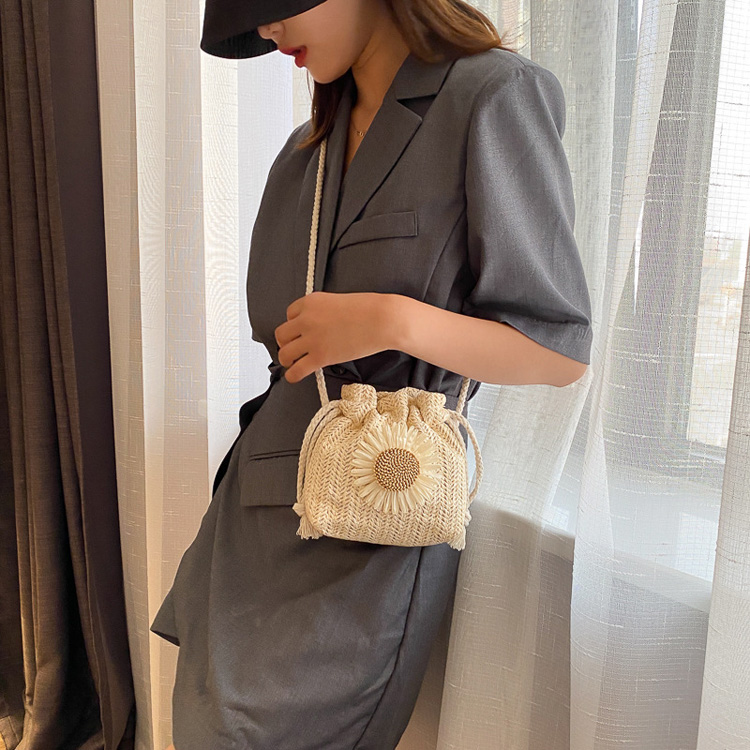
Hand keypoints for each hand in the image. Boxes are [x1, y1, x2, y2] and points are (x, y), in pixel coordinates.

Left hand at [275, 292, 391, 383]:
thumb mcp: (339, 301)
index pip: (289, 314)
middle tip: (294, 348)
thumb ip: (325, 312)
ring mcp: (312, 338)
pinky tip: (295, 376)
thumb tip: (321, 326)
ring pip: (284, 353)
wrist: (383, 319)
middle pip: (281, 334)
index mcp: (311, 302)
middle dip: (286, 342)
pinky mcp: (320, 356)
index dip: (295, 325)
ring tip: (294, 363)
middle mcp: (306, 319)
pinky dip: (292, 375)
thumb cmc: (369, 309)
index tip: (301, 332)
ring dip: (287, 359)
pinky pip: (296, 370)